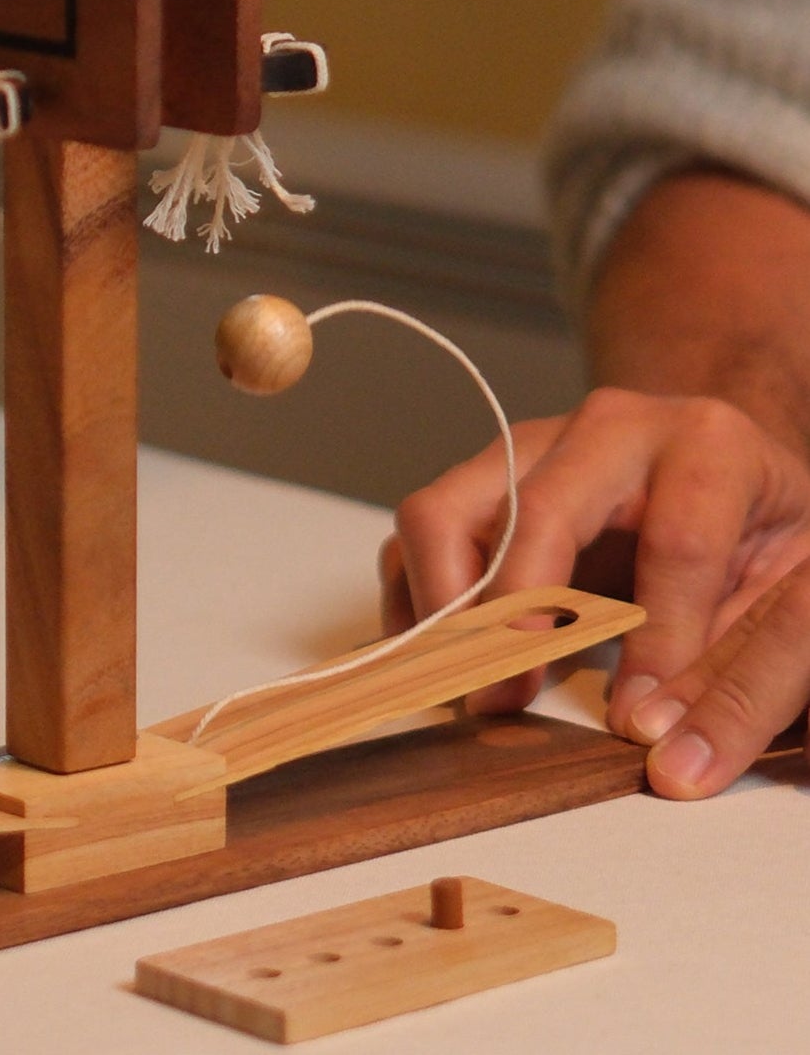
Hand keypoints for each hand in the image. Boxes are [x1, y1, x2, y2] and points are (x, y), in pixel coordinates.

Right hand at [379, 386, 809, 792]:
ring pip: (442, 511)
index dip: (658, 643)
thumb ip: (746, 683)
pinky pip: (415, 537)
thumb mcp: (798, 604)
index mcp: (708, 443)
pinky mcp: (483, 481)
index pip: (673, 543)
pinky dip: (416, 606)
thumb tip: (671, 758)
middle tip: (509, 702)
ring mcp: (532, 447)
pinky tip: (451, 664)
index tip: (640, 724)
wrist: (735, 483)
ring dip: (443, 611)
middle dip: (512, 618)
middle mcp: (609, 428)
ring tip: (473, 687)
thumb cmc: (767, 542)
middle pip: (529, 509)